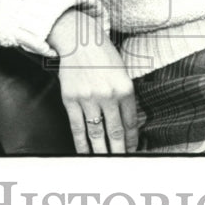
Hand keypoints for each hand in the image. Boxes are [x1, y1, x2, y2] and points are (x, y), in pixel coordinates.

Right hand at [48, 9, 138, 153]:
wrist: (78, 40)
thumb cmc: (102, 54)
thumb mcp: (122, 71)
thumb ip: (125, 96)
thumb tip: (128, 122)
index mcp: (124, 88)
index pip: (130, 122)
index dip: (132, 140)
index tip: (133, 151)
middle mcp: (107, 95)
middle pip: (115, 132)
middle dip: (120, 152)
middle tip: (123, 164)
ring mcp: (88, 99)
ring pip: (97, 134)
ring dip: (102, 152)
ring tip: (106, 163)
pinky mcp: (71, 100)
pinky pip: (77, 128)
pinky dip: (82, 144)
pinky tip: (86, 154)